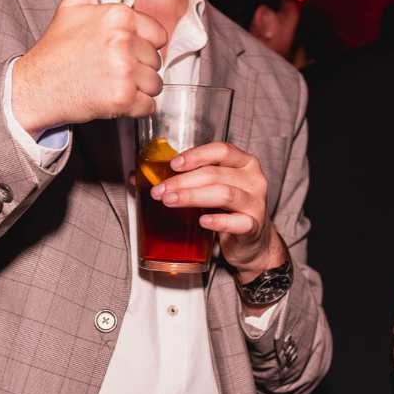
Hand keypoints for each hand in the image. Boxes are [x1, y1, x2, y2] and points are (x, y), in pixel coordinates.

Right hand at [11, 0, 166, 130]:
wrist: (35, 87)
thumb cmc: (57, 47)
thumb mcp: (74, 1)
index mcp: (117, 14)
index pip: (158, 34)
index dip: (140, 44)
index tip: (114, 49)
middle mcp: (123, 39)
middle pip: (157, 60)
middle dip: (138, 67)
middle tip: (107, 68)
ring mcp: (123, 69)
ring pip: (156, 83)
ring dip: (137, 89)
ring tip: (109, 82)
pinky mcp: (122, 98)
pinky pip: (149, 105)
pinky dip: (133, 108)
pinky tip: (110, 99)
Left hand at [149, 142, 285, 278]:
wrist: (252, 243)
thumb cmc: (228, 211)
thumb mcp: (210, 190)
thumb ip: (183, 180)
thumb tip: (137, 178)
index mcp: (244, 164)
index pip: (221, 150)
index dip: (196, 155)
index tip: (173, 165)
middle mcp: (253, 180)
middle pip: (215, 174)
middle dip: (183, 181)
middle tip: (160, 191)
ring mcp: (256, 203)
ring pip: (224, 194)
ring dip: (193, 196)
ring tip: (171, 202)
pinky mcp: (254, 227)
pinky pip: (237, 222)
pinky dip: (218, 221)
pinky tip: (202, 221)